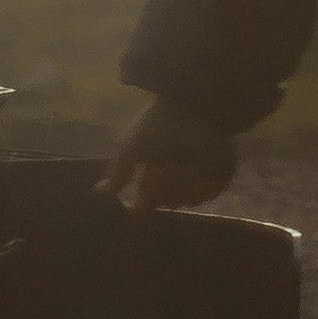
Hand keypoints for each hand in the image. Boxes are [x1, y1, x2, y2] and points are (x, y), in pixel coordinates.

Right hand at [99, 99, 236, 211]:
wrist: (193, 110)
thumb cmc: (158, 126)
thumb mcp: (129, 148)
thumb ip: (117, 174)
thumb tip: (99, 193)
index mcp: (155, 167)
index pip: (146, 198)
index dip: (142, 203)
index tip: (135, 208)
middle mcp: (176, 174)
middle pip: (162, 202)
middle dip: (158, 189)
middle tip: (158, 170)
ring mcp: (198, 177)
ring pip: (182, 200)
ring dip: (175, 183)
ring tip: (176, 161)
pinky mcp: (218, 177)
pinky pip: (203, 194)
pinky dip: (195, 182)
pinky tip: (192, 164)